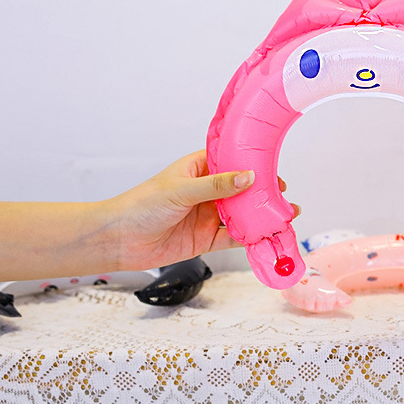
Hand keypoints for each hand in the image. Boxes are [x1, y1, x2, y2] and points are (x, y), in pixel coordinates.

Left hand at [106, 151, 299, 271]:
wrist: (119, 240)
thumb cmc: (141, 205)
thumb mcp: (182, 189)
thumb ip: (217, 185)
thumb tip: (248, 177)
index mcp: (200, 168)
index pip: (232, 162)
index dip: (253, 165)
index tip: (273, 169)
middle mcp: (207, 191)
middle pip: (242, 190)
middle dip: (262, 193)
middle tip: (283, 196)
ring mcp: (208, 215)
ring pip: (241, 214)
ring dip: (260, 216)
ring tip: (283, 217)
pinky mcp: (207, 238)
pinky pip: (233, 237)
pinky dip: (250, 238)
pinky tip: (265, 237)